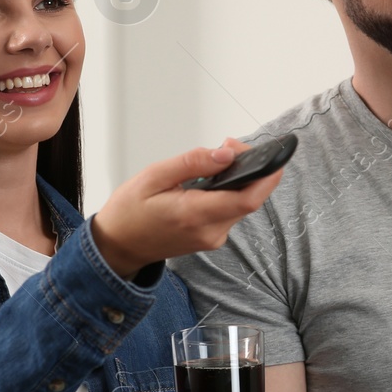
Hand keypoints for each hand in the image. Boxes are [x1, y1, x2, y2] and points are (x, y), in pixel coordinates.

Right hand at [92, 139, 284, 278]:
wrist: (118, 245)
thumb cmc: (129, 212)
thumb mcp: (154, 177)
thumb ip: (192, 163)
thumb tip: (225, 153)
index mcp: (194, 215)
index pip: (247, 199)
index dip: (267, 176)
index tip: (274, 155)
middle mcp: (210, 231)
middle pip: (250, 199)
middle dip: (250, 169)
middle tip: (229, 146)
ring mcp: (213, 237)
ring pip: (242, 203)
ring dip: (239, 179)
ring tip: (218, 159)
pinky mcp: (212, 237)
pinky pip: (231, 210)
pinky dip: (228, 191)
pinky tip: (212, 179)